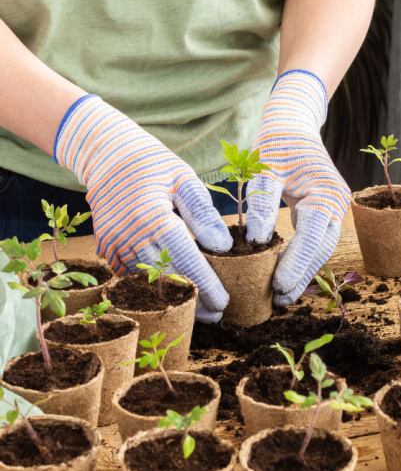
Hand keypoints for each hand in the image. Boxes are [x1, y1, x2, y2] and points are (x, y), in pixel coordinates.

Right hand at [54, 95, 231, 322]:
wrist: (107, 155)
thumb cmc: (153, 164)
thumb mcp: (183, 178)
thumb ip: (203, 213)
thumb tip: (223, 247)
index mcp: (152, 216)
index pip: (185, 259)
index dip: (205, 284)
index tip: (223, 302)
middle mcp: (129, 235)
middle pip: (166, 278)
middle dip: (192, 299)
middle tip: (216, 314)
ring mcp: (113, 243)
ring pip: (147, 281)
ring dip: (173, 297)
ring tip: (198, 310)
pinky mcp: (106, 247)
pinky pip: (131, 274)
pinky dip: (152, 285)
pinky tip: (172, 293)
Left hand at [246, 70, 350, 305]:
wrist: (294, 121)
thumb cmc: (277, 141)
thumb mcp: (264, 166)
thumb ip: (261, 202)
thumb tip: (257, 241)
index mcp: (326, 193)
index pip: (312, 237)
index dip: (296, 265)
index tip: (277, 287)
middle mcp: (337, 203)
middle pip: (322, 249)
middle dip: (301, 276)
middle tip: (278, 300)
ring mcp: (335, 208)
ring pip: (321, 248)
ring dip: (303, 272)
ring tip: (282, 296)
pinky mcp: (325, 210)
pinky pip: (316, 240)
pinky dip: (303, 259)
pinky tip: (287, 274)